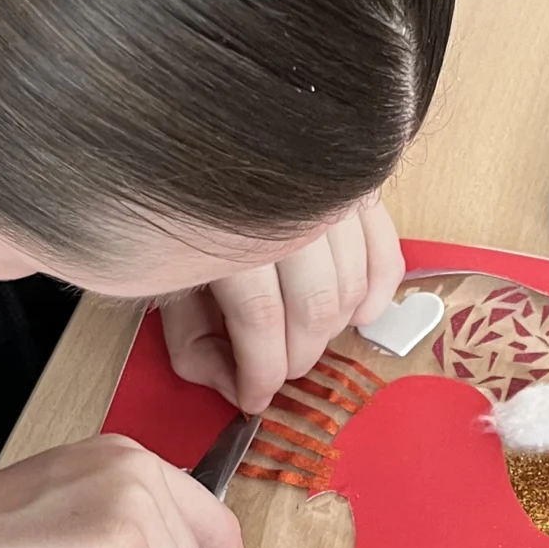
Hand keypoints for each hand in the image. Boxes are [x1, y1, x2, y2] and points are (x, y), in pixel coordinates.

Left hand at [160, 200, 404, 412]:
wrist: (193, 147)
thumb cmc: (177, 210)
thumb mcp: (163, 277)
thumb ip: (193, 340)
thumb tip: (235, 387)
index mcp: (229, 225)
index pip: (261, 318)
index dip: (261, 374)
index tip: (253, 400)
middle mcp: (289, 205)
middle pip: (314, 306)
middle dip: (297, 359)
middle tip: (277, 374)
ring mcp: (329, 192)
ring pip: (351, 285)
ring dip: (332, 331)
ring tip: (304, 343)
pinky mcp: (358, 186)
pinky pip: (384, 250)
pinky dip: (378, 292)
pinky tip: (359, 318)